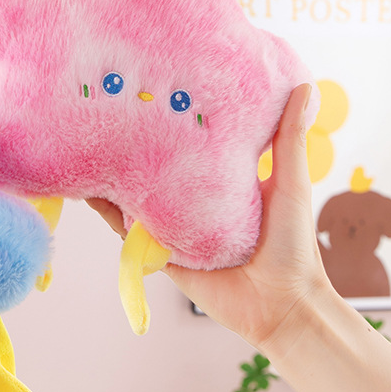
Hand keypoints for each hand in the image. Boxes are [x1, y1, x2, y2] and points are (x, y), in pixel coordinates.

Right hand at [88, 84, 332, 351]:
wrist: (282, 306)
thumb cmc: (293, 245)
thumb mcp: (291, 184)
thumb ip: (289, 140)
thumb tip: (304, 85)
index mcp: (221, 182)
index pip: (189, 146)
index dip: (170, 123)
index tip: (152, 93)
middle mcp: (192, 202)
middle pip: (155, 169)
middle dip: (133, 146)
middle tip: (109, 113)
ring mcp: (173, 226)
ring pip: (133, 196)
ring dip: (112, 176)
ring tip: (86, 147)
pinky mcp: (159, 251)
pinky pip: (126, 230)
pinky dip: (107, 212)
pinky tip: (88, 191)